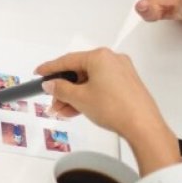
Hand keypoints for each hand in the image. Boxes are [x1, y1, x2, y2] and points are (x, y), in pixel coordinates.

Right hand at [34, 48, 168, 143]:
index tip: (39, 73)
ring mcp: (121, 72)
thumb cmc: (113, 108)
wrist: (143, 126)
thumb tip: (51, 84)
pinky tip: (77, 110)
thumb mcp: (80, 98)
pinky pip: (101, 87)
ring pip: (90, 81)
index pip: (68, 60)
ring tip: (62, 111)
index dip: (51, 68)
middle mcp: (112, 60)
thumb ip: (61, 89)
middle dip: (64, 89)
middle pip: (79, 72)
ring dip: (74, 96)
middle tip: (52, 102)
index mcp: (100, 56)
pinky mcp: (127, 85)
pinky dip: (88, 97)